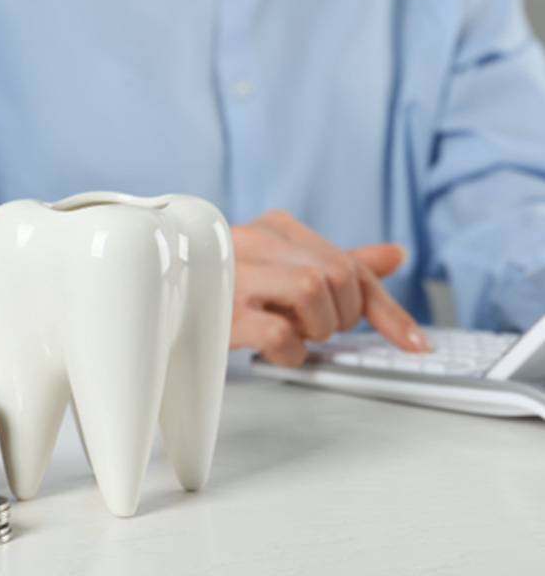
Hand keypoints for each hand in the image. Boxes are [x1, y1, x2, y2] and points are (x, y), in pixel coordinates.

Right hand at [230, 209, 431, 366]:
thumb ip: (340, 263)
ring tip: (291, 331)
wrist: (166, 301)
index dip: (387, 308)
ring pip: (314, 291)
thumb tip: (395, 255)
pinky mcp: (221, 311)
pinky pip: (281, 334)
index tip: (413, 342)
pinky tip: (275, 349)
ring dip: (315, 328)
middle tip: (317, 327)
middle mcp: (255, 240)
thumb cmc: (230, 287)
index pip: (349, 263)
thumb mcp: (285, 269)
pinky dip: (291, 352)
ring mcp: (235, 274)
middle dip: (341, 316)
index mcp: (275, 226)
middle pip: (338, 275)